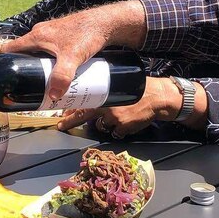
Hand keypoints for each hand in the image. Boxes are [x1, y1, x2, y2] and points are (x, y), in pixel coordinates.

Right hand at [2, 0, 146, 100]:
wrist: (106, 23)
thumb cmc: (87, 34)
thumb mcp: (73, 57)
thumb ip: (62, 76)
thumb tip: (53, 96)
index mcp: (36, 36)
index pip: (10, 49)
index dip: (2, 62)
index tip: (1, 76)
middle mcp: (40, 32)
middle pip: (24, 53)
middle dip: (23, 69)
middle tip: (24, 86)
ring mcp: (51, 34)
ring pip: (37, 52)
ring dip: (37, 66)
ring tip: (40, 83)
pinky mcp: (62, 36)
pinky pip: (48, 50)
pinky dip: (48, 61)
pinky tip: (55, 71)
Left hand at [57, 77, 180, 136]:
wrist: (156, 97)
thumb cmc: (138, 89)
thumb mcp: (118, 85)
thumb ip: (105, 90)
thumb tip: (91, 96)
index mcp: (104, 94)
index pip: (82, 102)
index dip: (70, 109)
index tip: (61, 113)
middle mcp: (106, 106)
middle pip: (82, 116)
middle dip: (70, 121)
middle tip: (61, 125)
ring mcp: (114, 118)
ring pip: (100, 125)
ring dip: (103, 123)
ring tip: (115, 116)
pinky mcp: (123, 127)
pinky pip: (115, 132)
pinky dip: (118, 129)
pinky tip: (125, 122)